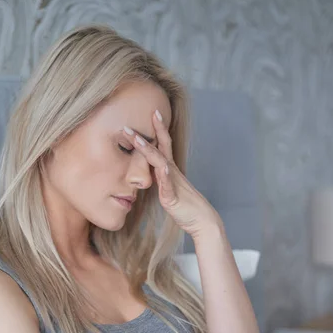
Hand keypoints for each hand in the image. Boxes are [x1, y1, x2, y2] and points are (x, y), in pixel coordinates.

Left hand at [122, 111, 222, 238]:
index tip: (153, 112)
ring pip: (160, 163)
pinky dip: (164, 176)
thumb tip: (152, 170)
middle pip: (160, 148)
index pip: (163, 145)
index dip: (158, 129)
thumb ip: (161, 178)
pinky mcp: (172, 198)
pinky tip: (162, 168)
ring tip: (137, 140)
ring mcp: (173, 184)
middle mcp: (172, 173)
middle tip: (130, 123)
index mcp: (170, 170)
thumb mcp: (169, 188)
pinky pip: (168, 186)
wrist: (202, 220)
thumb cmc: (186, 205)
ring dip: (148, 150)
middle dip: (147, 134)